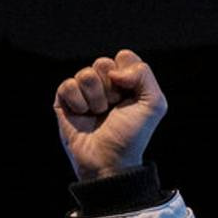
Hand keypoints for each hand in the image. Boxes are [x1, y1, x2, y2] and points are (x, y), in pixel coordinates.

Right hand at [54, 50, 166, 179]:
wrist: (109, 160)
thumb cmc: (131, 135)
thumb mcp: (154, 104)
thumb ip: (144, 74)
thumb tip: (114, 71)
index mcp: (126, 81)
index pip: (124, 56)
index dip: (127, 76)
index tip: (129, 97)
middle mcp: (104, 84)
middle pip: (103, 62)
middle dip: (111, 89)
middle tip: (113, 108)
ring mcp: (83, 91)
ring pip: (85, 74)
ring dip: (95, 98)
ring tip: (98, 114)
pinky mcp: (64, 100)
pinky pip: (68, 85)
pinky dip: (78, 103)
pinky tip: (82, 115)